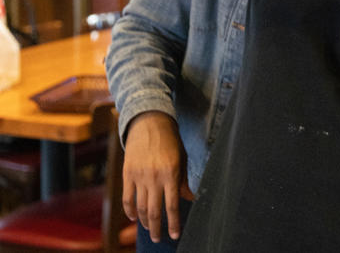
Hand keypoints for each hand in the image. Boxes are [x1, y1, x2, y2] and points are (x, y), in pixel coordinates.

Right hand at [122, 111, 193, 242]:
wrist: (149, 124)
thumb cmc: (170, 141)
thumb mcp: (182, 159)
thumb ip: (184, 181)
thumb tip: (189, 199)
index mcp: (171, 174)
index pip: (173, 205)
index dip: (174, 223)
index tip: (175, 235)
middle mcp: (154, 177)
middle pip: (155, 210)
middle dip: (157, 228)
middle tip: (159, 239)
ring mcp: (139, 176)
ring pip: (140, 207)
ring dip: (145, 221)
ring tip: (150, 228)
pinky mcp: (127, 174)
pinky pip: (127, 198)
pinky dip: (130, 210)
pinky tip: (134, 217)